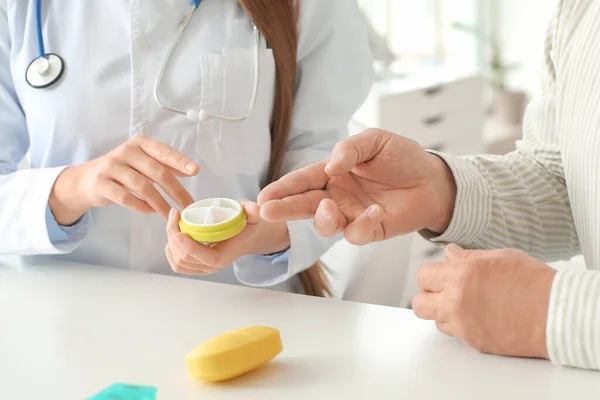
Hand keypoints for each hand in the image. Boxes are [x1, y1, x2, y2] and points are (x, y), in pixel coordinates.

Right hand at [49, 136, 198, 224]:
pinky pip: (125, 197)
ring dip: (159, 203)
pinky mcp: (101, 183)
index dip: (180, 161)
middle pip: (157, 172)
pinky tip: (150, 212)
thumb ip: (165, 165)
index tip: (195, 171)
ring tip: (170, 214)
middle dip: (176, 191)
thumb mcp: (143, 163)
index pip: (164, 151)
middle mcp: (126, 152)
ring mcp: (111, 167)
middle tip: (188, 206)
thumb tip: (191, 170)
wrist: (85, 180)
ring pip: (142, 186)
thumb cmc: (122, 171)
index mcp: (140, 144)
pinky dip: (140, 206)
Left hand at [165, 201, 289, 274]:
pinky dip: (170, 250)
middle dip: (173, 236)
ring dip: (170, 241)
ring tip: (173, 221)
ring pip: (178, 261)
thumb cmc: (245, 226)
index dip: (189, 247)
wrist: (245, 237)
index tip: (179, 230)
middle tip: (174, 214)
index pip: (204, 257)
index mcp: (224, 256)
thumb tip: (254, 209)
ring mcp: (202, 268)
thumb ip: (252, 211)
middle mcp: (212, 266)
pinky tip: (173, 234)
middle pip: (185, 258)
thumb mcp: (251, 215)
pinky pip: (177, 264)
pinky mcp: (194, 267)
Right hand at [257, 128, 456, 245]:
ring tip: (328, 208)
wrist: (433, 178)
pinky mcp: (370, 230)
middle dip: (284, 208)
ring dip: (321, 219)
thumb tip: (330, 167)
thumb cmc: (402, 157)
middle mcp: (337, 195)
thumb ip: (350, 150)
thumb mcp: (375, 141)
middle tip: (267, 211)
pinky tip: (375, 211)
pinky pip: (356, 234)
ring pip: (325, 225)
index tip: (263, 197)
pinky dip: (362, 224)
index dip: (282, 188)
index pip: (302, 180)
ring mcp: (351, 214)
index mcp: (332, 173)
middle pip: (304, 205)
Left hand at [412, 244, 556, 359]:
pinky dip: (463, 327)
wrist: (558, 314)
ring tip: (466, 305)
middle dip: (427, 296)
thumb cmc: (535, 283)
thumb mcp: (500, 257)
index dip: (430, 275)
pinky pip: (457, 335)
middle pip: (419, 303)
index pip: (423, 275)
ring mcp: (464, 325)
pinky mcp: (474, 342)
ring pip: (435, 321)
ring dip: (444, 313)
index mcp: (461, 275)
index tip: (437, 275)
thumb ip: (468, 257)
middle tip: (441, 292)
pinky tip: (481, 317)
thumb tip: (450, 253)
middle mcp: (457, 301)